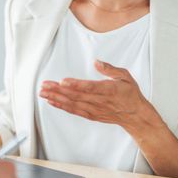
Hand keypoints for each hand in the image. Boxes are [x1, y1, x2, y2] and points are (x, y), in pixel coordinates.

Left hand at [38, 60, 157, 132]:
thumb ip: (110, 69)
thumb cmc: (130, 94)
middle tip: (44, 85)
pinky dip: (62, 107)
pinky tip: (51, 102)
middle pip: (76, 95)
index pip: (90, 87)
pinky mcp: (91, 115)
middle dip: (58, 90)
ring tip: (43, 93)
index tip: (63, 81)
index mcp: (109, 90)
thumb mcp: (125, 76)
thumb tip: (96, 62)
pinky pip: (74, 111)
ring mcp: (94, 109)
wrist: (134, 115)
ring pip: (72, 104)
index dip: (75, 85)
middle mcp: (99, 101)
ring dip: (56, 98)